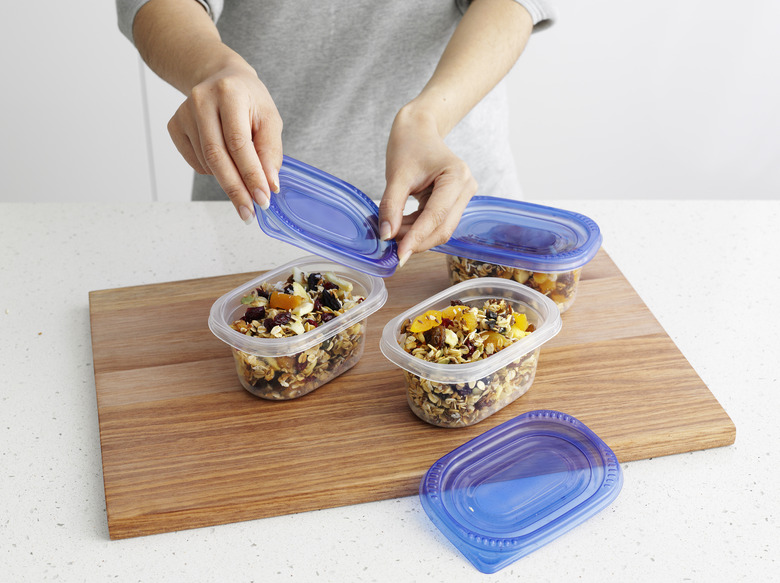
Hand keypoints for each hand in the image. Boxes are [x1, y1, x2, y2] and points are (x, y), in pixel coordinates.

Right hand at [167, 63, 282, 222]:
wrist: (220, 77)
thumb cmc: (249, 100)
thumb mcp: (269, 119)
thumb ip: (271, 151)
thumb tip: (269, 184)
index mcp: (229, 93)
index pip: (239, 142)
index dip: (251, 174)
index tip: (263, 199)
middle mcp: (201, 100)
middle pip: (217, 156)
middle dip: (236, 189)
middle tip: (249, 213)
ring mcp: (183, 113)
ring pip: (207, 163)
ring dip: (228, 179)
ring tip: (242, 174)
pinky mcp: (174, 126)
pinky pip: (196, 162)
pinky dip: (214, 170)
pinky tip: (223, 157)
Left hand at [378, 106, 476, 266]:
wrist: (419, 129)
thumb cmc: (409, 144)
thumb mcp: (396, 175)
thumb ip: (390, 206)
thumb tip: (386, 236)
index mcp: (456, 177)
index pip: (436, 216)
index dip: (416, 238)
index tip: (399, 256)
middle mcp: (466, 188)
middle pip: (442, 228)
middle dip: (416, 241)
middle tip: (391, 249)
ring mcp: (463, 196)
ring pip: (440, 229)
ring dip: (416, 236)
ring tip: (393, 233)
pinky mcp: (454, 202)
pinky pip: (437, 223)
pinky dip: (418, 229)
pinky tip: (401, 227)